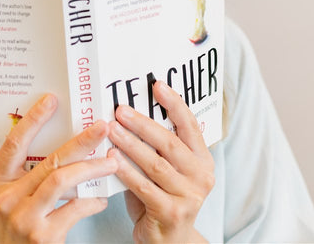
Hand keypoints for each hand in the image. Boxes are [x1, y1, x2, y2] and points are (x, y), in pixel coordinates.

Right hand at [0, 93, 118, 242]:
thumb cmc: (18, 234)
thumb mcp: (13, 203)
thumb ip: (30, 180)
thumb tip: (69, 152)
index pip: (14, 144)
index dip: (33, 120)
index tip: (51, 100)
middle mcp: (6, 199)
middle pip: (49, 160)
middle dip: (81, 141)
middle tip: (102, 128)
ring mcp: (23, 217)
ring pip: (62, 181)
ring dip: (92, 169)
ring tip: (111, 163)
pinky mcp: (41, 236)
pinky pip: (74, 209)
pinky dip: (92, 202)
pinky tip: (101, 199)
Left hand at [108, 81, 214, 243]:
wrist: (168, 240)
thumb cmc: (161, 198)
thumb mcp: (166, 170)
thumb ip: (158, 147)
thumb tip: (129, 113)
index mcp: (202, 161)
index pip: (191, 126)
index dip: (174, 104)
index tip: (157, 85)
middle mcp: (201, 177)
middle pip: (170, 143)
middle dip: (143, 124)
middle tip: (121, 110)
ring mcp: (189, 197)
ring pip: (156, 164)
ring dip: (130, 144)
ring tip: (111, 129)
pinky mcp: (172, 213)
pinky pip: (145, 187)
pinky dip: (126, 171)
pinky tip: (111, 159)